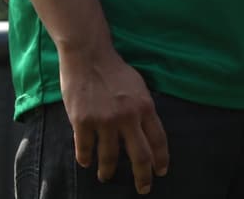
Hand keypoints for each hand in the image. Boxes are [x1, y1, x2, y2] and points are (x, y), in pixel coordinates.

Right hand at [58, 44, 168, 194]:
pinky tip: (86, 163)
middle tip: (143, 188)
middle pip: (140, 155)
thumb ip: (143, 109)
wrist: (90, 57)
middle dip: (143, 176)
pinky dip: (86, 158)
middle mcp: (128, 117)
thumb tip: (147, 129)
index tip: (161, 172)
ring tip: (106, 177)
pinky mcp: (83, 122)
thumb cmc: (116, 71)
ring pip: (109, 157)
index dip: (161, 159)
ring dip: (108, 171)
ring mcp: (105, 121)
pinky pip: (85, 148)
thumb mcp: (139, 88)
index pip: (158, 140)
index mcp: (145, 107)